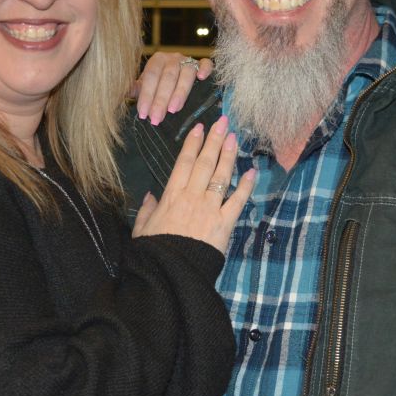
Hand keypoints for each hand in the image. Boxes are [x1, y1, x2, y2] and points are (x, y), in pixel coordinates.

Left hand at [132, 52, 213, 125]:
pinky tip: (202, 79)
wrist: (176, 76)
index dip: (146, 96)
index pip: (150, 77)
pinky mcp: (203, 64)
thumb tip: (118, 93)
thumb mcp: (145, 87)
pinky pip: (206, 64)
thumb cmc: (158, 85)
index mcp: (156, 61)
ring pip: (185, 74)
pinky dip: (205, 69)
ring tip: (173, 109)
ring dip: (180, 92)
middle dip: (161, 100)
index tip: (143, 114)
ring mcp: (189, 60)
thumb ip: (134, 90)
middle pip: (167, 78)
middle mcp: (172, 58)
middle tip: (156, 119)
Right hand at [132, 116, 254, 252]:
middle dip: (214, 141)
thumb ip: (147, 210)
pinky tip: (253, 172)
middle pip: (205, 163)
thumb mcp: (142, 229)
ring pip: (221, 176)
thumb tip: (151, 195)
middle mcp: (192, 197)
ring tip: (235, 138)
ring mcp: (210, 209)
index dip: (193, 144)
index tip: (199, 127)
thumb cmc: (154, 251)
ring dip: (229, 155)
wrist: (170, 272)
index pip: (184, 163)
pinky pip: (237, 201)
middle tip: (223, 122)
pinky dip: (247, 186)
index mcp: (171, 196)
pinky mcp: (224, 223)